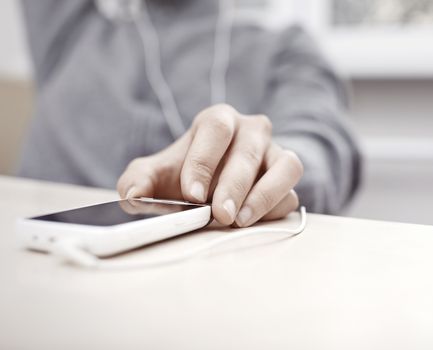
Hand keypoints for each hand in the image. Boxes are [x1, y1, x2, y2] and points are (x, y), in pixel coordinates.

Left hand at [117, 104, 303, 226]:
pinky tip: (251, 223)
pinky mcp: (287, 181)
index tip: (192, 194)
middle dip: (234, 184)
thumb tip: (132, 197)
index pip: (216, 129)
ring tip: (240, 221)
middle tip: (219, 214)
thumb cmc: (182, 177)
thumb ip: (136, 181)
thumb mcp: (151, 176)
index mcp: (218, 121)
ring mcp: (275, 154)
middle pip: (249, 150)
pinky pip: (290, 193)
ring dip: (265, 195)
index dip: (204, 160)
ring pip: (286, 166)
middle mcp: (251, 131)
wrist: (205, 189)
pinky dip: (274, 210)